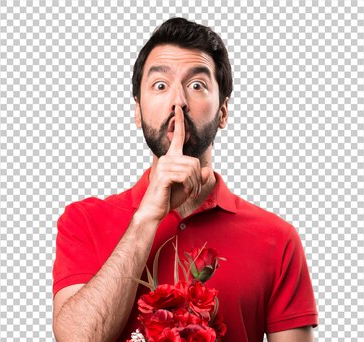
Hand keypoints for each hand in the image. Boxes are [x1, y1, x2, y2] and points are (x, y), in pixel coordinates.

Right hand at [137, 105, 211, 221]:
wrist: (154, 210)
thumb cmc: (169, 198)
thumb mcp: (188, 187)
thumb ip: (198, 178)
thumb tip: (208, 170)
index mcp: (171, 158)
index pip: (177, 137)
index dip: (179, 122)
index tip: (179, 108)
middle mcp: (167, 159)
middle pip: (194, 162)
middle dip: (198, 179)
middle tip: (194, 190)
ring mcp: (164, 166)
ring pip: (191, 170)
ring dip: (195, 184)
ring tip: (190, 193)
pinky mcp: (164, 175)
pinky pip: (186, 177)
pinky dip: (190, 187)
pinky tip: (186, 192)